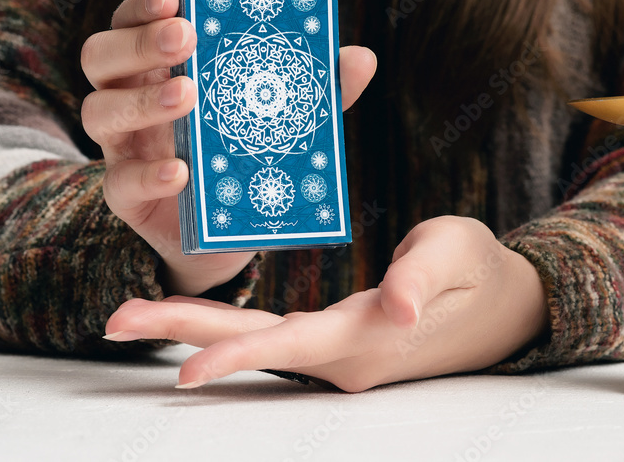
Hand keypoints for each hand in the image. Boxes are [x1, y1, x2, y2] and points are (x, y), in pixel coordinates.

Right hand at [80, 0, 376, 295]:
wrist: (226, 232)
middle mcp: (129, 97)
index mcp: (159, 64)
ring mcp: (122, 147)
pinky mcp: (127, 197)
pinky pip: (119, 183)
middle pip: (99, 55)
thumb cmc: (244, 150)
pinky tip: (181, 170)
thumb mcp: (282, 113)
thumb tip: (362, 57)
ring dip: (141, 100)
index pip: (132, 20)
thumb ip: (315, 87)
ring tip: (187, 95)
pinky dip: (148, 173)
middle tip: (186, 37)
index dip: (143, 4)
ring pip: (97, 111)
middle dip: (138, 40)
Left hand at [104, 216, 548, 391]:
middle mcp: (344, 356)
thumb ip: (422, 275)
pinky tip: (199, 318)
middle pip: (253, 346)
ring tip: (135, 315)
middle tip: (116, 321)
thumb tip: (393, 304)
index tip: (180, 370)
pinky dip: (230, 327)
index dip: (233, 354)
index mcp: (368, 336)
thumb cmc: (481, 272)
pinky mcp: (339, 341)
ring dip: (197, 330)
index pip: (290, 344)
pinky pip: (275, 336)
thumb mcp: (457, 253)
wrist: (506, 308)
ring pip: (257, 343)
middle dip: (184, 334)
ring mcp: (340, 353)